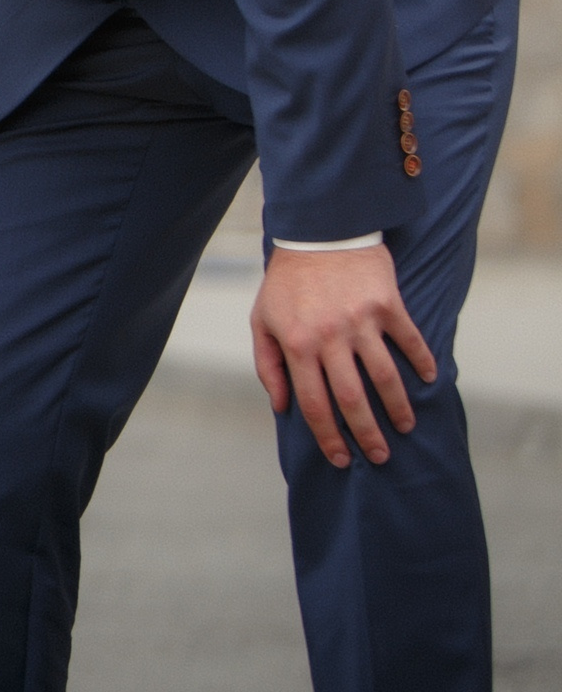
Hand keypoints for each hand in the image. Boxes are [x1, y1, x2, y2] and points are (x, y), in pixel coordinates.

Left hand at [250, 242, 435, 467]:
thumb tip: (282, 406)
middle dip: (367, 435)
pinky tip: (429, 382)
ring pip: (386, 378)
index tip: (340, 459)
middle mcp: (330, 337)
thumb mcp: (262, 320)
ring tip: (404, 427)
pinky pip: (410, 342)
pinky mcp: (387, 305)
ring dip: (399, 409)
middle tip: (379, 456)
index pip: (314, 404)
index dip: (328, 437)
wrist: (316, 232)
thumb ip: (268, 365)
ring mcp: (361, 322)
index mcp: (296, 344)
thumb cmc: (287, 282)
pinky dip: (422, 364)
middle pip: (353, 400)